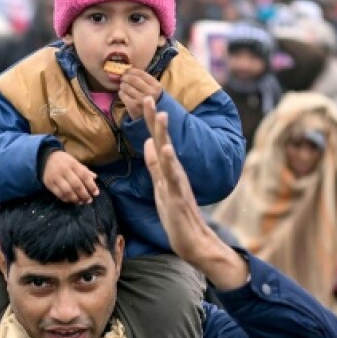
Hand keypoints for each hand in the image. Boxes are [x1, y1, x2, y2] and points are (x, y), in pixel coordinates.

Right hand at [42, 150, 98, 203]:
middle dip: (84, 194)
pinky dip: (66, 199)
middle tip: (89, 200)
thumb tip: (95, 177)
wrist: (46, 158)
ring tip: (81, 202)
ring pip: (67, 191)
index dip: (91, 185)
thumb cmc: (65, 161)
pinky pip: (58, 194)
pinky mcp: (49, 184)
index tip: (96, 193)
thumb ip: (85, 170)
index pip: (84, 175)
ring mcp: (56, 177)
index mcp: (73, 164)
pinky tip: (71, 201)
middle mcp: (64, 170)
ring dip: (75, 199)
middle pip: (76, 185)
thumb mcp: (75, 162)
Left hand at [119, 69, 162, 118]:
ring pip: (126, 87)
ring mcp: (141, 100)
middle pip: (132, 79)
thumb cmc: (153, 101)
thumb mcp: (154, 89)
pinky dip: (121, 93)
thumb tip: (129, 69)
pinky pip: (123, 96)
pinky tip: (122, 93)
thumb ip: (145, 80)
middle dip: (125, 77)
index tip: (127, 70)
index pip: (141, 73)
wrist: (154, 119)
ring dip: (122, 85)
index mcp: (156, 86)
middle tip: (123, 78)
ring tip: (123, 86)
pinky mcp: (133, 107)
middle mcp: (150, 92)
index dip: (131, 70)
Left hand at [142, 97, 246, 289]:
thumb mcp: (161, 185)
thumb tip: (148, 143)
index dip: (149, 121)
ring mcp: (177, 183)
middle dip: (155, 119)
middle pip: (162, 140)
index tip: (143, 98)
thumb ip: (155, 164)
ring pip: (169, 153)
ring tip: (162, 114)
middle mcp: (173, 171)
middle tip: (148, 96)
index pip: (156, 139)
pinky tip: (165, 149)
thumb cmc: (176, 215)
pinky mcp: (179, 196)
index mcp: (167, 168)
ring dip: (165, 134)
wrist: (192, 241)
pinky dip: (169, 162)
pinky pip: (174, 176)